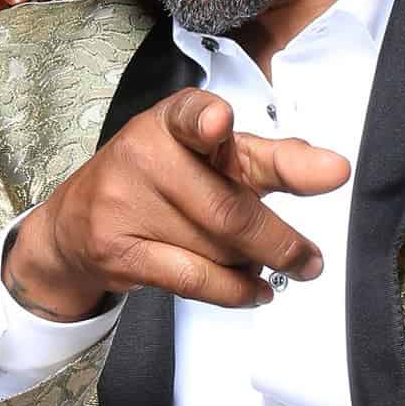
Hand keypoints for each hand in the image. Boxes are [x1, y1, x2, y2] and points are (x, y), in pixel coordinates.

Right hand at [5, 89, 350, 319]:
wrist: (76, 226)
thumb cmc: (160, 181)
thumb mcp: (212, 157)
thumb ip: (271, 160)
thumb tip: (328, 169)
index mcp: (172, 122)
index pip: (190, 115)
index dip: (205, 119)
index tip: (218, 123)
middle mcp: (144, 154)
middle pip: (227, 206)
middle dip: (278, 240)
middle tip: (311, 260)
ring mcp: (125, 204)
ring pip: (215, 248)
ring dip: (253, 265)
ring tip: (272, 267)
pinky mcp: (119, 251)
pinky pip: (193, 278)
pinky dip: (234, 290)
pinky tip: (256, 291)